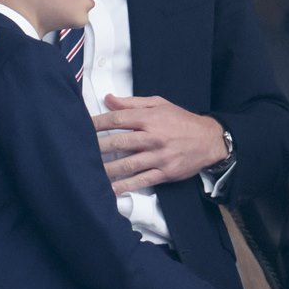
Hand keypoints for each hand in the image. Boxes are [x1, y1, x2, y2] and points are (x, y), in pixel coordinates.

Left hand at [93, 94, 225, 193]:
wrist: (210, 140)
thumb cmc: (182, 120)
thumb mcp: (160, 104)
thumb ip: (133, 102)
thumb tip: (108, 99)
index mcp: (150, 118)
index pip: (118, 119)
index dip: (97, 123)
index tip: (82, 126)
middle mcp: (153, 137)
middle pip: (119, 142)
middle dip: (97, 147)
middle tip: (78, 151)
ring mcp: (159, 157)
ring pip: (127, 164)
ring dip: (106, 169)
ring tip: (88, 171)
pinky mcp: (165, 172)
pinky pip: (141, 180)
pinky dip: (125, 186)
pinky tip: (111, 189)